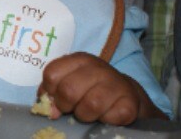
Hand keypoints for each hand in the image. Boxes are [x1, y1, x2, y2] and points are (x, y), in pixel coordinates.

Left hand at [37, 52, 163, 124]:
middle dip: (65, 105)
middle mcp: (97, 67)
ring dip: (85, 115)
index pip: (51, 74)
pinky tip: (106, 115)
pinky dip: (105, 121)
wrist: (125, 93)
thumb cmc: (90, 89)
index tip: (56, 98)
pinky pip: (112, 116)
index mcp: (78, 60)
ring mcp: (115, 82)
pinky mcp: (130, 101)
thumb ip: (53, 92)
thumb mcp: (69, 83)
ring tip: (88, 112)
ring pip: (90, 105)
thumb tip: (49, 109)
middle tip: (72, 108)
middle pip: (68, 90)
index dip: (50, 91)